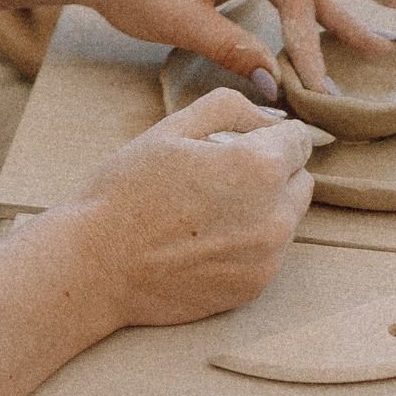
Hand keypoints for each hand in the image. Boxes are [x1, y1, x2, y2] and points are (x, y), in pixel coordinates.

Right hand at [56, 89, 313, 328]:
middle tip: (219, 176)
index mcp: (259, 166)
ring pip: (288, 218)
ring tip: (207, 211)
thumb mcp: (173, 128)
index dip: (269, 135)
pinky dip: (249, 243)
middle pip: (301, 180)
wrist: (94, 264)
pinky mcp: (254, 287)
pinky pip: (269, 252)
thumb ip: (233, 108)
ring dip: (263, 208)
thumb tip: (272, 118)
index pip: (300, 140)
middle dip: (273, 171)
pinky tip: (204, 240)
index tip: (240, 142)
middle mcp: (275, 215)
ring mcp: (267, 257)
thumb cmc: (126, 190)